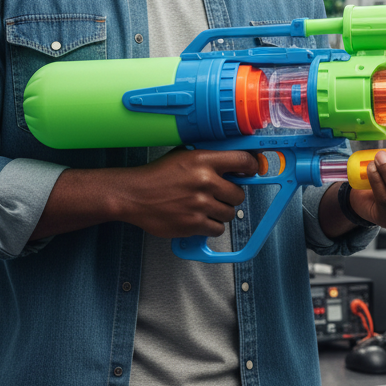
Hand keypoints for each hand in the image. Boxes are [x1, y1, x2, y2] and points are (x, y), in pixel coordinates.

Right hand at [115, 147, 258, 238]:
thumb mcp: (183, 156)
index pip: (243, 161)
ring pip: (230, 213)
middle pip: (239, 194)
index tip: (251, 172)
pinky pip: (217, 229)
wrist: (133, 195)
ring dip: (220, 212)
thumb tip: (235, 166)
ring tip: (204, 207)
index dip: (251, 167)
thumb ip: (209, 160)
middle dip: (230, 196)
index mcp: (203, 160)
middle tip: (218, 195)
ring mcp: (200, 204)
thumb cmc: (156, 176)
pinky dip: (210, 226)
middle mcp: (204, 181)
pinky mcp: (193, 224)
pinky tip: (198, 218)